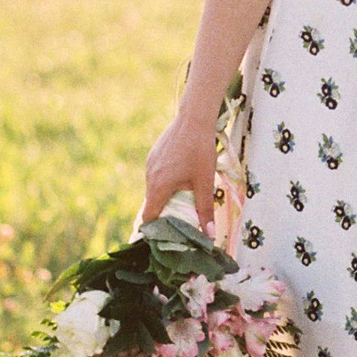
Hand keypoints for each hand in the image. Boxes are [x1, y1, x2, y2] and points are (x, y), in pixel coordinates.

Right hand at [142, 109, 225, 228]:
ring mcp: (150, 164)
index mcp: (159, 186)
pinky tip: (181, 177)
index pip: (148, 216)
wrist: (194, 118)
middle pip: (152, 203)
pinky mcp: (153, 155)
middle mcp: (149, 176)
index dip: (154, 229)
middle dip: (164, 213)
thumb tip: (208, 235)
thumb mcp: (205, 181)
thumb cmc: (200, 150)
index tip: (163, 237)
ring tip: (183, 198)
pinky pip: (156, 175)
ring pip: (155, 188)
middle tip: (180, 220)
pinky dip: (165, 182)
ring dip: (166, 196)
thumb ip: (204, 209)